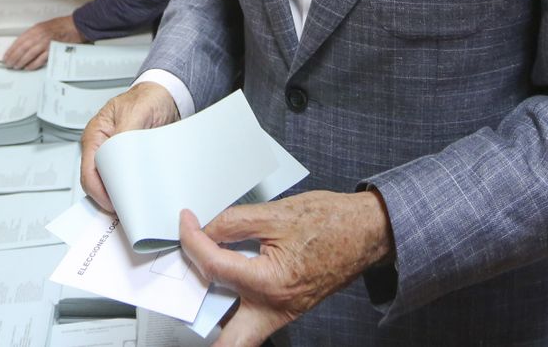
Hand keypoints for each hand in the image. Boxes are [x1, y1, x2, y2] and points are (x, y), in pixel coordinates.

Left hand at [2, 14, 83, 69]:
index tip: (6, 56)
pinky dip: (33, 64)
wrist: (75, 25)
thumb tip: (23, 44)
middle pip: (22, 48)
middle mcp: (39, 35)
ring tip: (16, 67)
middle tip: (8, 64)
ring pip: (29, 54)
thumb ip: (34, 34)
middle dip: (13, 57)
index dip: (11, 50)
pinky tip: (28, 67)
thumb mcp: (44, 26)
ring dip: (21, 62)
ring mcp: (46, 43)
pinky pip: (40, 59)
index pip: (19, 41)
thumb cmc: (61, 26)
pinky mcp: (52, 50)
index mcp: (36, 29)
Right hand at [79, 82, 180, 209]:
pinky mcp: (131, 161)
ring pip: (112, 185)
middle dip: (110, 197)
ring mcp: (116, 156)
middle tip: (127, 209)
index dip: (100, 192)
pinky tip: (142, 193)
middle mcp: (102, 148)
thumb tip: (120, 158)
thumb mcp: (137, 112)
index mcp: (96, 135)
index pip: (89, 172)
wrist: (168, 95)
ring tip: (135, 204)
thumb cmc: (149, 98)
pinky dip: (134, 189)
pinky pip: (128, 180)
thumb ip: (125, 135)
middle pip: (98, 183)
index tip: (115, 204)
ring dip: (123, 195)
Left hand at [179, 190, 394, 346]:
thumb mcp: (277, 213)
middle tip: (180, 297)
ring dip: (217, 320)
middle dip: (205, 334)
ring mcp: (282, 313)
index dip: (191, 239)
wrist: (367, 231)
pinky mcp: (287, 309)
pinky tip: (226, 282)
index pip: (214, 266)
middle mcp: (275, 308)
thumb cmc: (331, 222)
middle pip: (230, 344)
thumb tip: (204, 229)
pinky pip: (254, 320)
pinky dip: (235, 305)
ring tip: (199, 287)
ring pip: (241, 337)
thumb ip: (234, 223)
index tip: (185, 223)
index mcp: (270, 283)